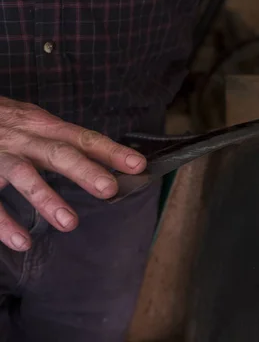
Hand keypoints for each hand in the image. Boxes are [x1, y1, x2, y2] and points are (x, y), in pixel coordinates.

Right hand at [0, 97, 145, 250]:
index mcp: (42, 126)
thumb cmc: (2, 123)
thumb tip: (103, 162)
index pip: (83, 138)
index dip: (111, 151)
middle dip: (85, 171)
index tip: (138, 165)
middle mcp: (23, 138)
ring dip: (47, 199)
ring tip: (70, 224)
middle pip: (58, 153)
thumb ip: (60, 142)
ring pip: (23, 175)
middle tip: (109, 189)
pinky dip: (3, 223)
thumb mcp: (32, 123)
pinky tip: (22, 241)